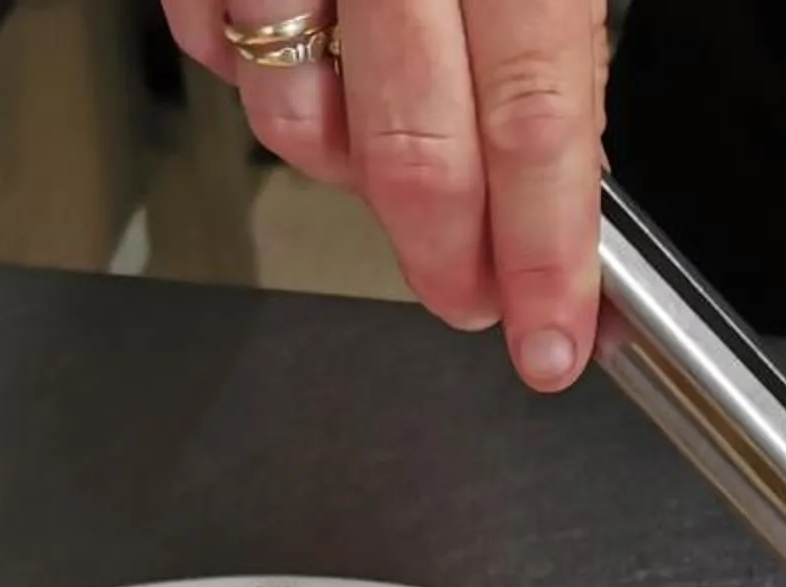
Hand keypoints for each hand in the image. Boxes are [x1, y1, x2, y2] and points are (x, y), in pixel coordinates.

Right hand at [160, 0, 608, 391]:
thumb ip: (552, 49)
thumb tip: (572, 185)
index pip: (533, 123)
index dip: (544, 251)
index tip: (552, 339)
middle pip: (414, 154)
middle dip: (445, 254)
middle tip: (468, 292)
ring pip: (298, 124)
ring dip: (344, 165)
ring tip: (378, 130)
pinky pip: (212, 53)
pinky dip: (255, 79)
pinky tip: (300, 53)